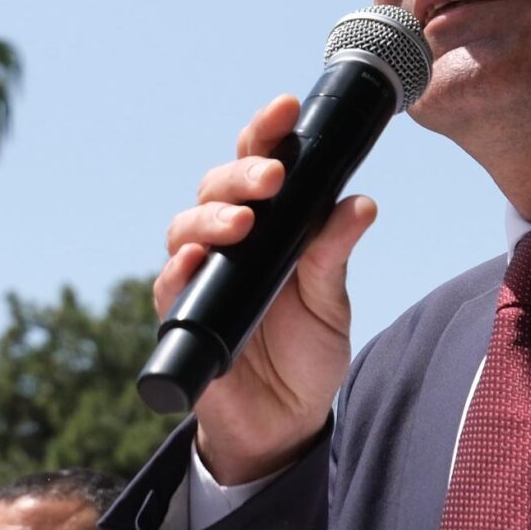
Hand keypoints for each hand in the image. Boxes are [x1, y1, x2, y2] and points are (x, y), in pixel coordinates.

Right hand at [155, 94, 376, 484]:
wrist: (283, 423)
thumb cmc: (306, 354)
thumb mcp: (331, 301)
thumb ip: (334, 254)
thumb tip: (360, 204)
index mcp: (269, 226)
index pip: (260, 164)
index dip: (267, 132)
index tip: (285, 106)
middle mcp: (229, 243)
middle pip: (217, 187)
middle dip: (241, 173)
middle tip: (272, 177)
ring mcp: (202, 277)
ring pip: (186, 226)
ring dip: (211, 217)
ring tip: (242, 222)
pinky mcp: (183, 318)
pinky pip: (170, 286)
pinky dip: (179, 269)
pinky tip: (196, 259)